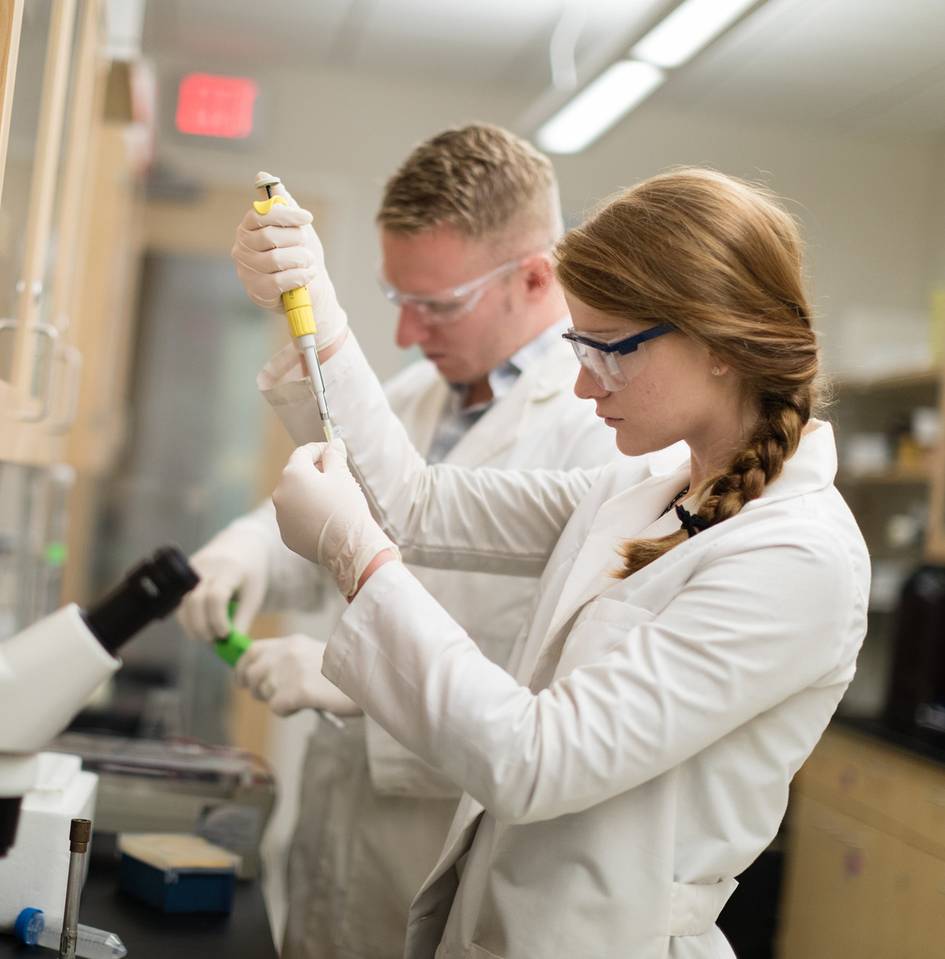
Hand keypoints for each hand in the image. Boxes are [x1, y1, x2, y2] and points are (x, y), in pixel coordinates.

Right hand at [177, 527, 267, 641]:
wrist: (242, 547)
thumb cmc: (251, 575)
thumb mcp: (254, 595)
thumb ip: (243, 620)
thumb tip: (232, 649)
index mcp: (229, 569)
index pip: (216, 597)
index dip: (218, 619)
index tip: (226, 635)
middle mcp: (206, 567)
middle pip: (195, 601)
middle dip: (202, 626)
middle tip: (214, 642)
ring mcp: (192, 571)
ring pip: (183, 604)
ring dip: (192, 626)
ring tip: (208, 638)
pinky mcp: (184, 577)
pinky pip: (181, 603)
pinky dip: (189, 619)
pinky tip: (201, 628)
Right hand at [231, 172, 347, 349]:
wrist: (311, 288)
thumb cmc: (299, 254)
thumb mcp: (294, 226)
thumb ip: (282, 203)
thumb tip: (263, 175)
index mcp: (248, 228)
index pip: (261, 214)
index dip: (286, 215)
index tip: (308, 218)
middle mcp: (242, 248)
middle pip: (269, 236)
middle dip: (296, 240)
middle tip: (306, 246)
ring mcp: (247, 271)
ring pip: (275, 259)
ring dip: (300, 259)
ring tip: (308, 261)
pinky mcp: (257, 291)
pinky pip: (279, 281)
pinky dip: (299, 276)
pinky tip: (307, 275)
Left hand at [235, 633, 361, 717]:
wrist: (368, 678)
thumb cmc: (342, 673)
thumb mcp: (312, 656)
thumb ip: (288, 661)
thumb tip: (261, 678)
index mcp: (292, 642)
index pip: (252, 651)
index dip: (242, 667)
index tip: (241, 680)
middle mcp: (288, 652)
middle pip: (251, 673)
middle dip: (255, 688)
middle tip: (270, 696)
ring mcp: (293, 670)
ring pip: (263, 691)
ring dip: (274, 700)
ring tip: (296, 700)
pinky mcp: (299, 690)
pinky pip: (276, 707)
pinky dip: (286, 711)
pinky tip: (302, 706)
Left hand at [273, 439, 399, 597]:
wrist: (349, 546)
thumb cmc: (346, 506)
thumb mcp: (342, 476)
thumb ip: (334, 456)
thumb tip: (333, 443)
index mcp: (292, 474)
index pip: (303, 452)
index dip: (319, 449)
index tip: (332, 451)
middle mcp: (280, 494)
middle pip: (296, 474)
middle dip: (314, 471)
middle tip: (335, 474)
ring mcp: (281, 517)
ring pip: (294, 497)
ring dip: (309, 493)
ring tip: (331, 499)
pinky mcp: (287, 535)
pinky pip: (295, 517)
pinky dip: (307, 513)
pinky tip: (325, 517)